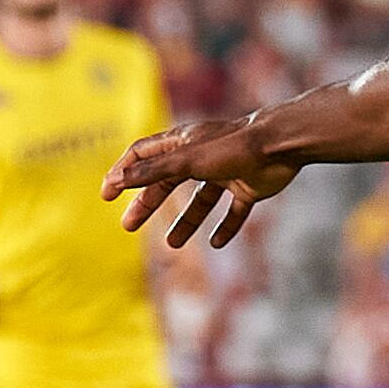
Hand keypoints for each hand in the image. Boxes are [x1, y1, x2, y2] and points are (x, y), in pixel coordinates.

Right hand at [104, 117, 298, 247]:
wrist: (280, 145)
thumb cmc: (232, 147)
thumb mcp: (186, 161)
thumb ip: (152, 172)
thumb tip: (117, 180)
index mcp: (182, 143)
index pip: (142, 155)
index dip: (123, 172)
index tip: (107, 194)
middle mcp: (201, 156)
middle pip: (166, 181)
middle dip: (147, 203)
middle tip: (128, 226)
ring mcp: (226, 172)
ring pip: (199, 200)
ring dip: (185, 222)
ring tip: (172, 244)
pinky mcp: (249, 186)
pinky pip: (233, 210)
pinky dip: (225, 226)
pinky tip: (217, 243)